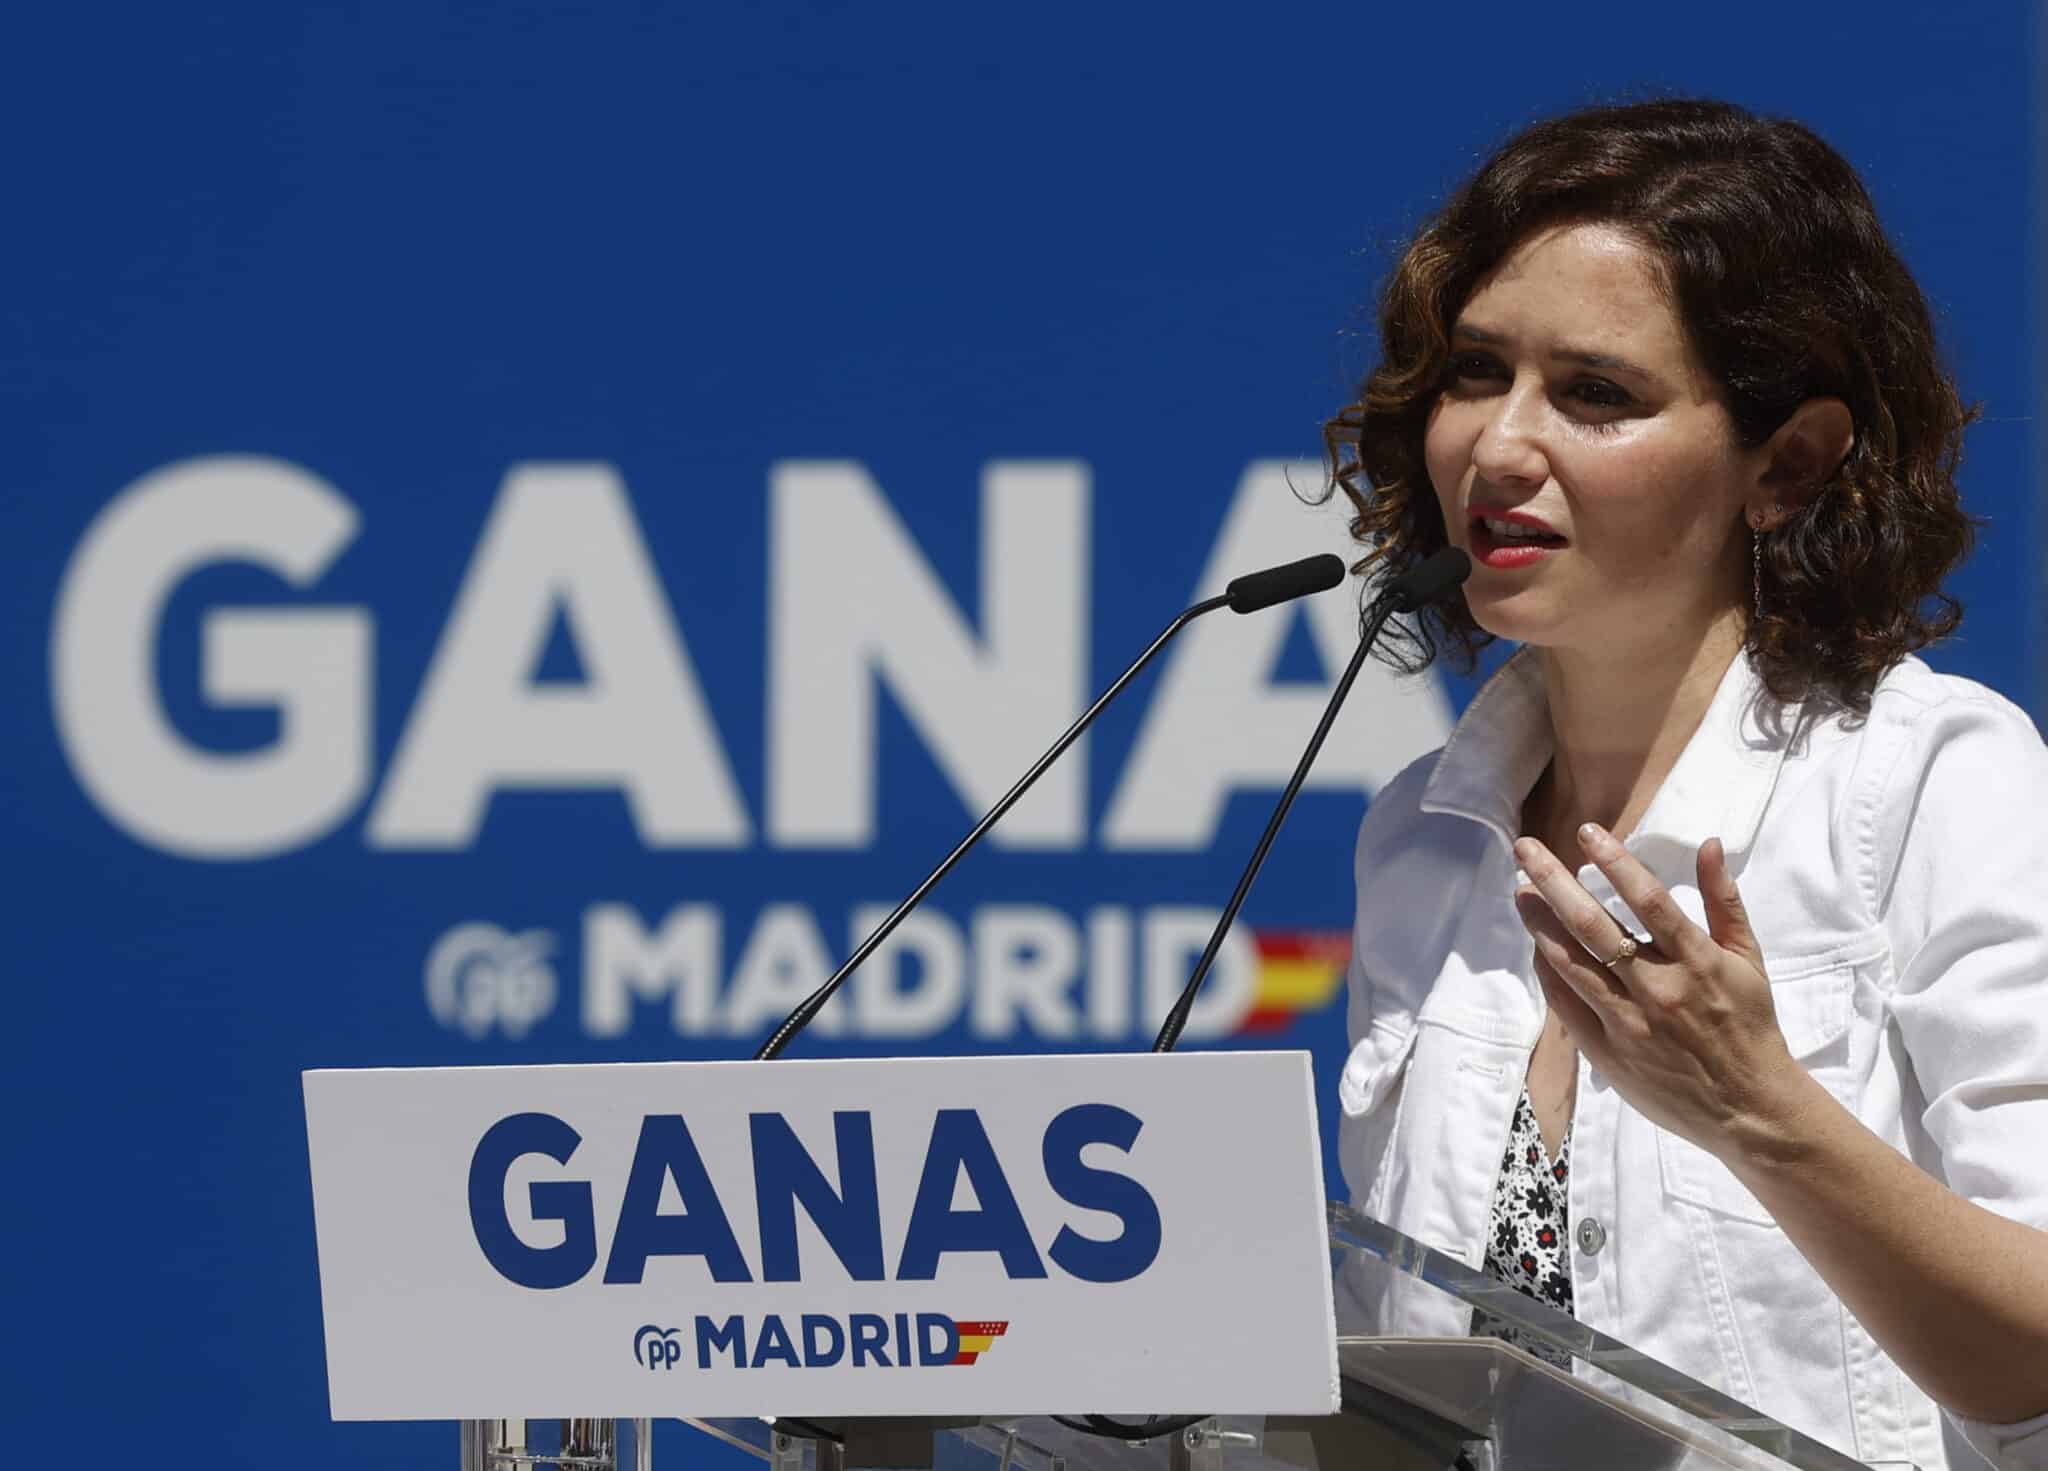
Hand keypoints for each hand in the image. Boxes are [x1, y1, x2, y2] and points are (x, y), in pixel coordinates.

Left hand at [1512, 823, 1809, 1160]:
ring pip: (1571, 964)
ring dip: (1540, 924)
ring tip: (1521, 893)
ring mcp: (1629, 1024)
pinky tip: (1538, 947)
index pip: (1649, 900)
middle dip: (1554, 882)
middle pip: (1594, 927)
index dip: (1615, 862)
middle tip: (1526, 850)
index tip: (1586, 832)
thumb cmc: (1749, 1024)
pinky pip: (1567, 1004)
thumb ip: (1724, 900)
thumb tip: (1708, 843)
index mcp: (1698, 962)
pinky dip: (1550, 971)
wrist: (1748, 1109)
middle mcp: (1659, 990)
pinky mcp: (1608, 1053)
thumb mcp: (1748, 959)